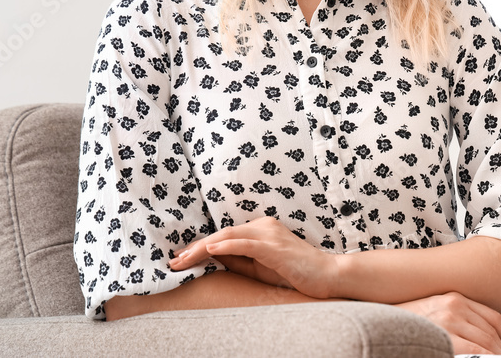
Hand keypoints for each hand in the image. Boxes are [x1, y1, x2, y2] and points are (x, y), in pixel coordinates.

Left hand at [169, 216, 338, 298]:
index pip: (224, 235)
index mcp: (260, 228)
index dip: (199, 247)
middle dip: (195, 248)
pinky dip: (227, 246)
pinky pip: (246, 244)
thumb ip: (238, 259)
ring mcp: (270, 235)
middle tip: (174, 261)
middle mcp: (264, 226)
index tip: (180, 259)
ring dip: (203, 248)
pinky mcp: (275, 247)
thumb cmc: (295, 272)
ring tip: (184, 259)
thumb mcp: (259, 266)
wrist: (326, 274)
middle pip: (222, 233)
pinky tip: (210, 249)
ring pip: (229, 236)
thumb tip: (211, 256)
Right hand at [396, 292, 500, 355]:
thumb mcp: (434, 313)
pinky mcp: (444, 334)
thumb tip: (481, 340)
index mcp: (455, 298)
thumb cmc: (407, 324)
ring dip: (499, 356)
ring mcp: (449, 318)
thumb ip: (457, 320)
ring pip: (487, 341)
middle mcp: (454, 304)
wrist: (381, 326)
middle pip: (492, 330)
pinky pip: (475, 350)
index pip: (492, 317)